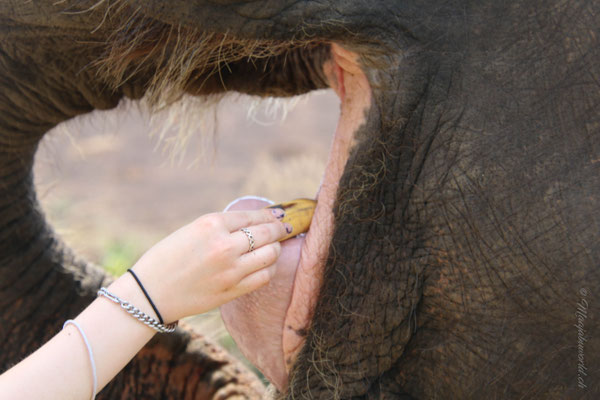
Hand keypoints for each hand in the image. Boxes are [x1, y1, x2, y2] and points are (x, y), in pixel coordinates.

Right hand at [128, 209, 286, 321]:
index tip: (278, 215)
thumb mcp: (192, 230)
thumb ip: (223, 226)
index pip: (252, 216)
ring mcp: (230, 270)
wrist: (150, 293)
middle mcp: (224, 245)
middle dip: (279, 229)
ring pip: (270, 254)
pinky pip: (264, 276)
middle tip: (285, 228)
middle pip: (267, 233)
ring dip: (275, 249)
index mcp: (211, 224)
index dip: (269, 215)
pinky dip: (269, 268)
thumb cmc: (168, 258)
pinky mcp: (232, 290)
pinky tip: (264, 265)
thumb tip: (256, 221)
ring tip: (272, 247)